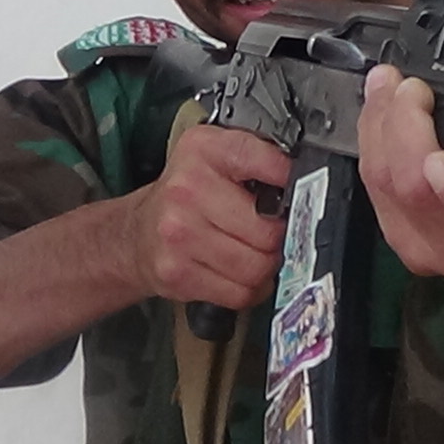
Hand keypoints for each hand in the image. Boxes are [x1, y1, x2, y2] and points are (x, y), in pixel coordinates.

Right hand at [124, 126, 290, 308]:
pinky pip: (239, 293)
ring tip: (253, 253)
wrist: (135, 234)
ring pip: (257, 266)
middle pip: (269, 230)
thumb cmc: (184, 197)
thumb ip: (260, 158)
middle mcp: (187, 189)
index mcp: (204, 150)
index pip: (269, 163)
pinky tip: (236, 272)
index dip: (292, 182)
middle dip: (279, 238)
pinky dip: (248, 289)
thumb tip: (307, 179)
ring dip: (264, 267)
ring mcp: (179, 234)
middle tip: (270, 233)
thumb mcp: (216, 158)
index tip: (296, 193)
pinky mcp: (178, 273)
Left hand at [357, 66, 443, 282]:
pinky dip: (371, 145)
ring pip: (386, 187)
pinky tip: (377, 117)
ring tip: (388, 87)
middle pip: (418, 192)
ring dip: (379, 128)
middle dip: (402, 128)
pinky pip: (373, 192)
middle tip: (409, 87)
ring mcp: (437, 252)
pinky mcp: (407, 244)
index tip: (443, 146)